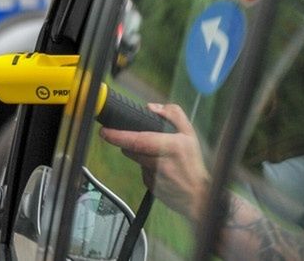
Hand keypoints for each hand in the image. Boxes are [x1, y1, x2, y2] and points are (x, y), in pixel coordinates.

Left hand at [100, 103, 209, 219]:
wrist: (199, 197)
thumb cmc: (193, 163)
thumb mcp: (190, 134)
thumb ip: (173, 114)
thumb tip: (151, 107)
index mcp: (171, 146)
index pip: (138, 140)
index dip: (118, 136)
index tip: (105, 132)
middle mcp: (161, 162)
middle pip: (131, 149)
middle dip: (130, 143)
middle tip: (144, 143)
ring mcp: (154, 177)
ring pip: (135, 159)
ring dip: (140, 154)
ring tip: (158, 157)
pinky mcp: (149, 186)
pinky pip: (141, 171)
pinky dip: (146, 167)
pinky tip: (160, 170)